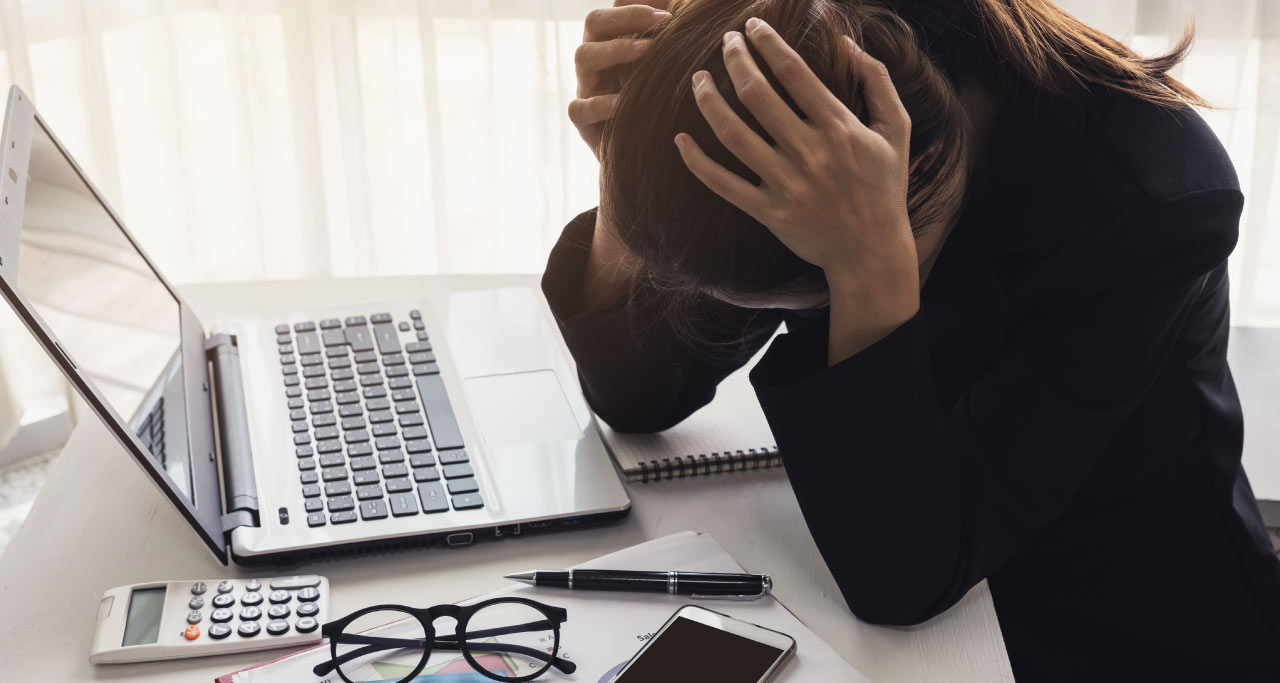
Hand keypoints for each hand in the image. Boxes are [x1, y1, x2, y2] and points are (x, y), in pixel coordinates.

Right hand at [569, 1, 671, 159]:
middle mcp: (595, 58)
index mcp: (611, 40)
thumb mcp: (662, 69)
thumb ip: (668, 38)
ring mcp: (586, 87)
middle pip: (594, 22)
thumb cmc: (655, 103)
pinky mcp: (583, 121)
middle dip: (627, 16)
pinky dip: (600, 103)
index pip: (615, 8)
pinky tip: (622, 102)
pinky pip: (580, 107)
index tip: (668, 6)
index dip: (635, 2)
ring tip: (647, 50)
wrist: (644, 156)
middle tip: (663, 20)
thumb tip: (683, 6)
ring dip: (616, 49)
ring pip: (584, 56)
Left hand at [674, 18, 919, 347]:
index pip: (794, 72)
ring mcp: (786, 184)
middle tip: (726, 41)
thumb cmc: (884, 187)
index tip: (753, 26)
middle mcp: (810, 153)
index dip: (768, 43)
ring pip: (734, 134)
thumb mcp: (896, 129)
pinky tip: (680, 140)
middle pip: (757, 95)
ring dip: (709, 101)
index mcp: (839, 127)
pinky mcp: (768, 212)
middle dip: (735, 59)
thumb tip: (847, 43)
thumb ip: (877, 81)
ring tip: (698, 78)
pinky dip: (698, 163)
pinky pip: (724, 184)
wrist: (871, 251)